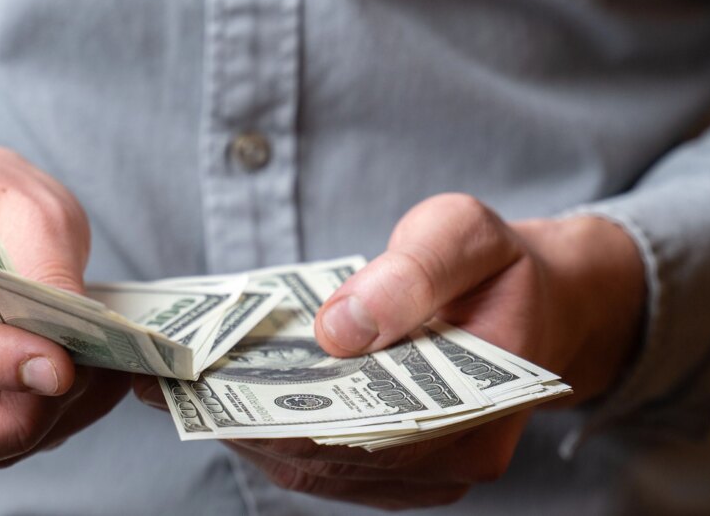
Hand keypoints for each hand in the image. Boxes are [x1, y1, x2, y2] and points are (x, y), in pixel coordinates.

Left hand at [139, 193, 645, 509]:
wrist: (537, 300)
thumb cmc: (498, 266)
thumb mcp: (465, 237)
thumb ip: (413, 274)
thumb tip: (340, 330)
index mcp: (478, 409)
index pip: (367, 429)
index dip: (284, 412)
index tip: (211, 384)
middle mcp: (450, 459)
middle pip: (331, 457)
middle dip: (245, 422)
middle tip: (172, 384)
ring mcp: (422, 471)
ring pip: (319, 467)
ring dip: (247, 430)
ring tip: (180, 389)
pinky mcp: (399, 465)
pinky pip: (325, 461)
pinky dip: (272, 431)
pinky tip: (226, 397)